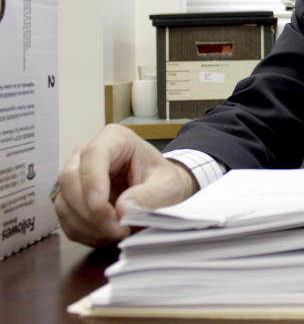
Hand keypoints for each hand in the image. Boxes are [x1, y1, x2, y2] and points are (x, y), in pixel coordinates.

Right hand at [53, 124, 198, 246]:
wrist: (159, 191)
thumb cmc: (163, 181)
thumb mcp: (169, 186)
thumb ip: (151, 195)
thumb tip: (123, 208)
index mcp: (114, 139)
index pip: (93, 154)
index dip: (92, 181)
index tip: (100, 206)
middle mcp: (87, 154)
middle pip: (70, 179)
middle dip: (90, 210)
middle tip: (116, 228)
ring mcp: (75, 177)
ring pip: (64, 202)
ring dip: (87, 225)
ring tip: (117, 232)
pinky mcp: (70, 200)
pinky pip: (65, 219)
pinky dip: (84, 232)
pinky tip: (106, 235)